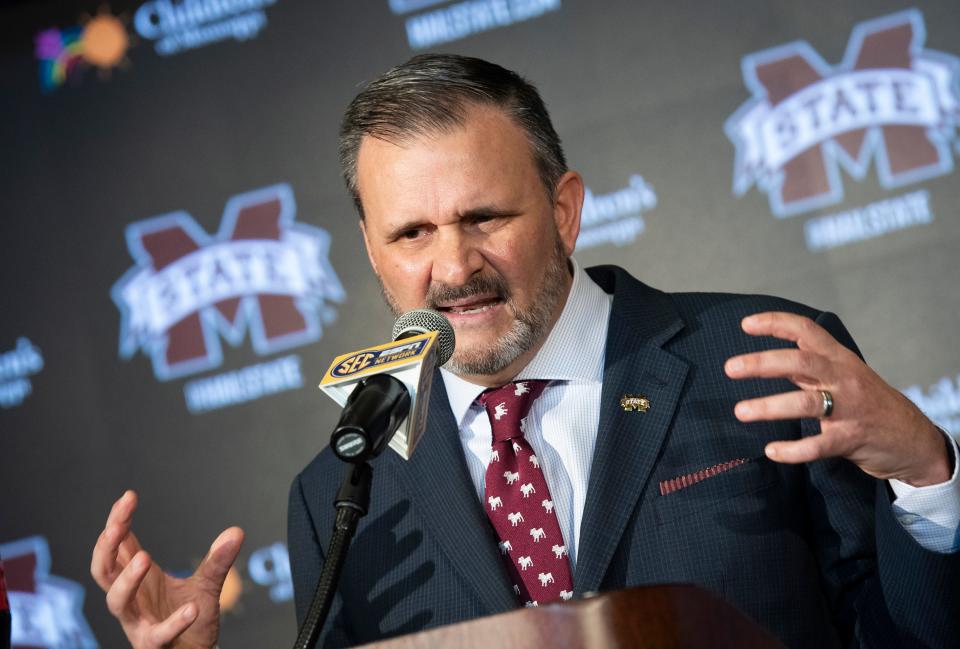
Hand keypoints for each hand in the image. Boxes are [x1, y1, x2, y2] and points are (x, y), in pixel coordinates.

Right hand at [90, 490, 243, 648]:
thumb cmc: (190, 620)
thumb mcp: (206, 586)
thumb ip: (217, 560)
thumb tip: (236, 532)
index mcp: (140, 580)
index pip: (120, 546)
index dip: (118, 522)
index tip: (129, 497)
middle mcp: (132, 600)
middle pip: (104, 570)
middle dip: (106, 547)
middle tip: (118, 525)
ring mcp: (139, 623)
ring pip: (117, 602)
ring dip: (127, 580)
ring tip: (144, 557)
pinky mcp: (153, 646)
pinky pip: (158, 636)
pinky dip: (173, 623)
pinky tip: (192, 610)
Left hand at [724, 312, 949, 486]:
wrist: (913, 439)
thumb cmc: (867, 403)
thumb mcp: (842, 375)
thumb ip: (807, 368)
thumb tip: (764, 361)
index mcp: (838, 358)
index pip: (806, 331)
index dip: (776, 323)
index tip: (745, 324)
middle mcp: (843, 378)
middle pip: (800, 363)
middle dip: (762, 363)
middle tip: (729, 367)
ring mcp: (849, 409)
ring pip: (806, 403)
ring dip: (770, 406)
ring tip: (740, 411)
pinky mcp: (851, 439)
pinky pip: (818, 445)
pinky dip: (793, 449)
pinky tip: (772, 450)